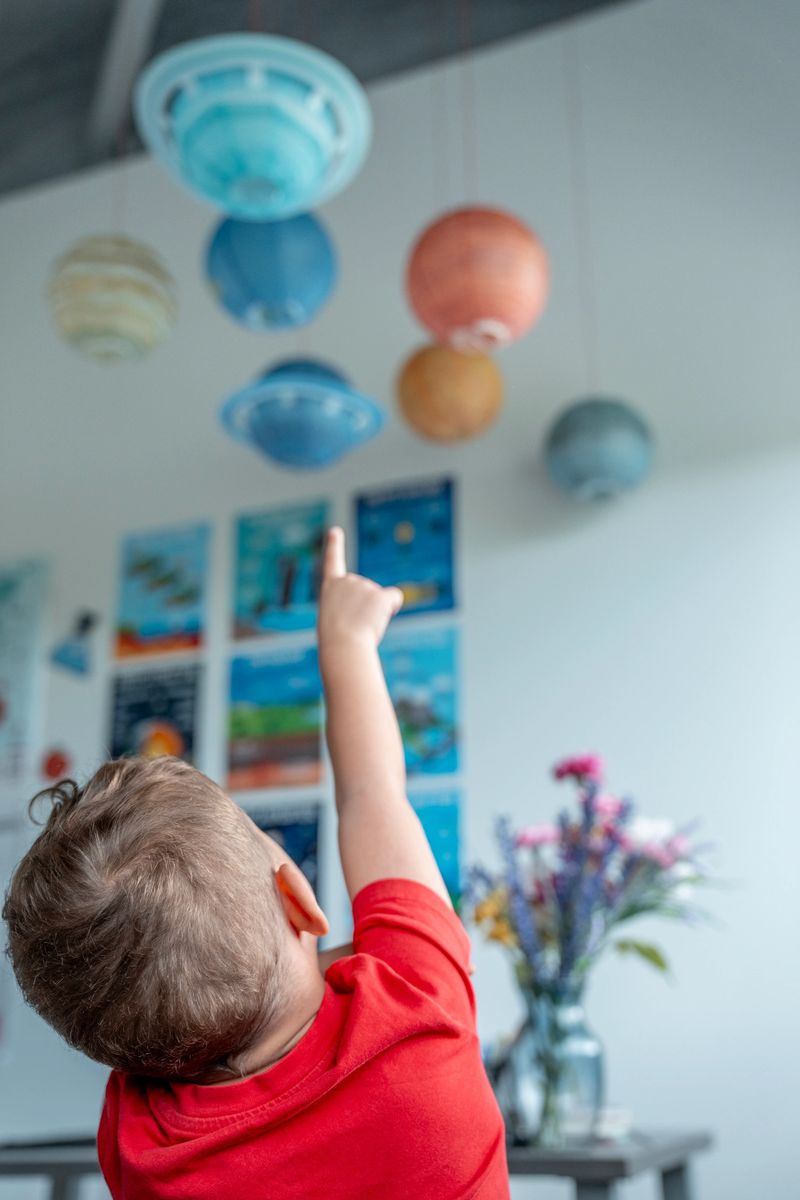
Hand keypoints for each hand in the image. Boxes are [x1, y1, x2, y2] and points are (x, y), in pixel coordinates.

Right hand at [318, 527, 402, 653]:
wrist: (342, 644)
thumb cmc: (338, 641)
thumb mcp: (337, 621)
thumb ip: (351, 608)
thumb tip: (376, 608)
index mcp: (330, 587)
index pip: (332, 562)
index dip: (334, 545)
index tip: (335, 531)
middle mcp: (347, 581)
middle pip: (366, 593)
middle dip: (364, 608)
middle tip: (351, 624)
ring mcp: (364, 585)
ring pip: (378, 601)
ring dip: (374, 615)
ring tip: (359, 625)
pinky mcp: (380, 594)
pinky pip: (394, 599)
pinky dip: (392, 608)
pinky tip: (379, 617)